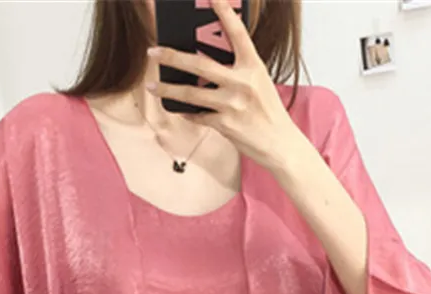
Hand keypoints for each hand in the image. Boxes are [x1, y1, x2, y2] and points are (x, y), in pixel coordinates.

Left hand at [145, 0, 300, 170]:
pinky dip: (187, 112)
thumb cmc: (268, 112)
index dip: (225, 14)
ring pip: (190, 94)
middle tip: (153, 51)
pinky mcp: (224, 124)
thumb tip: (206, 66)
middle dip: (172, 57)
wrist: (279, 144)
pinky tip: (178, 109)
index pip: (238, 34)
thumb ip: (238, 71)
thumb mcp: (259, 83)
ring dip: (167, 90)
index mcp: (254, 67)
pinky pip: (197, 115)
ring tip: (151, 86)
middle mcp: (242, 83)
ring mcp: (231, 104)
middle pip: (200, 65)